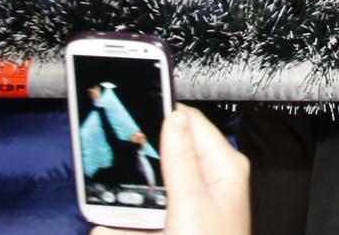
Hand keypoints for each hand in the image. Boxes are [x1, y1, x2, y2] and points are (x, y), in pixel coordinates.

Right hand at [95, 105, 248, 234]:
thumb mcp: (192, 204)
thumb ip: (181, 158)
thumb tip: (174, 116)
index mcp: (223, 164)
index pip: (189, 120)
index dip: (159, 116)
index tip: (130, 116)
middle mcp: (211, 178)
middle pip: (164, 153)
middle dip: (140, 166)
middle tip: (120, 179)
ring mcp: (192, 201)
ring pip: (150, 185)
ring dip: (131, 200)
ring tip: (119, 218)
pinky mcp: (178, 221)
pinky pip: (147, 212)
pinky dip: (131, 221)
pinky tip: (114, 229)